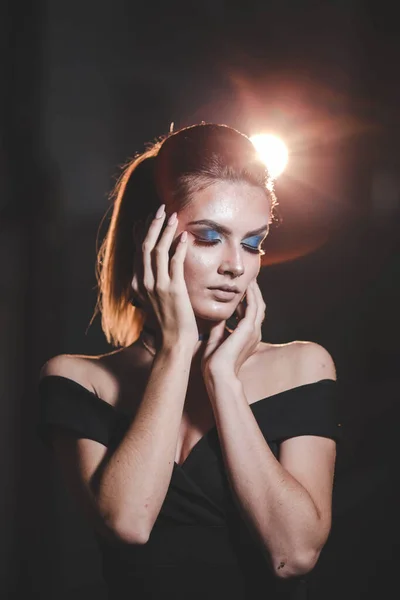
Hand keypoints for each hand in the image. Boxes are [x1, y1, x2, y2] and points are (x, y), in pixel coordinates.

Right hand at [131, 204, 198, 349]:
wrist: (174, 343)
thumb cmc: (168, 324)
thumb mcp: (154, 302)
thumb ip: (153, 286)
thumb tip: (157, 272)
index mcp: (137, 285)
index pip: (137, 252)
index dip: (141, 233)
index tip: (147, 218)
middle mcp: (144, 283)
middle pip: (145, 246)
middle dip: (153, 225)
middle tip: (161, 209)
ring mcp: (157, 286)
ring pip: (157, 250)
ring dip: (165, 231)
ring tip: (173, 216)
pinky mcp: (173, 290)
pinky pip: (174, 262)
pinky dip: (178, 247)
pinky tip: (184, 236)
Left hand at [201, 279, 265, 377]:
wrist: (218, 373)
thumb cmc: (215, 362)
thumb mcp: (216, 339)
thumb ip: (219, 326)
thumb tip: (218, 315)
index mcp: (247, 336)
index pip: (250, 314)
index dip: (247, 300)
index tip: (241, 289)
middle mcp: (253, 333)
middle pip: (258, 307)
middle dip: (254, 292)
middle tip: (249, 279)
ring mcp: (253, 331)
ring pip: (258, 305)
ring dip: (254, 291)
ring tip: (250, 278)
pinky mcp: (249, 329)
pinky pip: (253, 307)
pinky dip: (251, 295)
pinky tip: (247, 286)